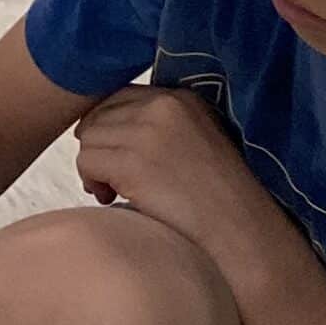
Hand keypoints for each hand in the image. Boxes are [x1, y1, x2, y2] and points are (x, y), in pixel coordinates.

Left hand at [71, 83, 264, 270]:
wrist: (239, 227)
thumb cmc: (219, 194)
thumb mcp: (198, 138)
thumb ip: (160, 124)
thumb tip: (99, 126)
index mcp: (181, 97)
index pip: (119, 97)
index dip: (108, 126)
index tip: (115, 154)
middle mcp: (162, 106)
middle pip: (98, 116)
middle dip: (98, 147)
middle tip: (109, 178)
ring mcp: (146, 133)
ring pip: (88, 139)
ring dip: (93, 167)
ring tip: (111, 191)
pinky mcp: (131, 163)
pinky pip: (86, 162)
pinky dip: (92, 181)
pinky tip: (111, 198)